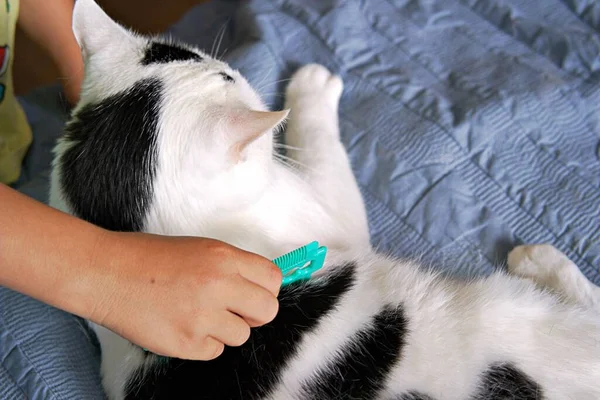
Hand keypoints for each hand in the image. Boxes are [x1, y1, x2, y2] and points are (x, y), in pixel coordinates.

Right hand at [88, 233, 281, 360]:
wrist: (105, 273)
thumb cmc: (147, 257)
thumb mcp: (199, 248)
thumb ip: (231, 267)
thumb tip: (256, 286)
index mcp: (223, 257)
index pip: (272, 278)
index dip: (266, 288)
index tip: (255, 292)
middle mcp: (217, 285)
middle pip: (268, 310)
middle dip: (256, 313)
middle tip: (236, 310)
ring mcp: (201, 317)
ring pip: (242, 335)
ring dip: (226, 329)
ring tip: (198, 314)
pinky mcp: (186, 343)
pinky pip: (215, 351)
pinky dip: (203, 343)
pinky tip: (183, 325)